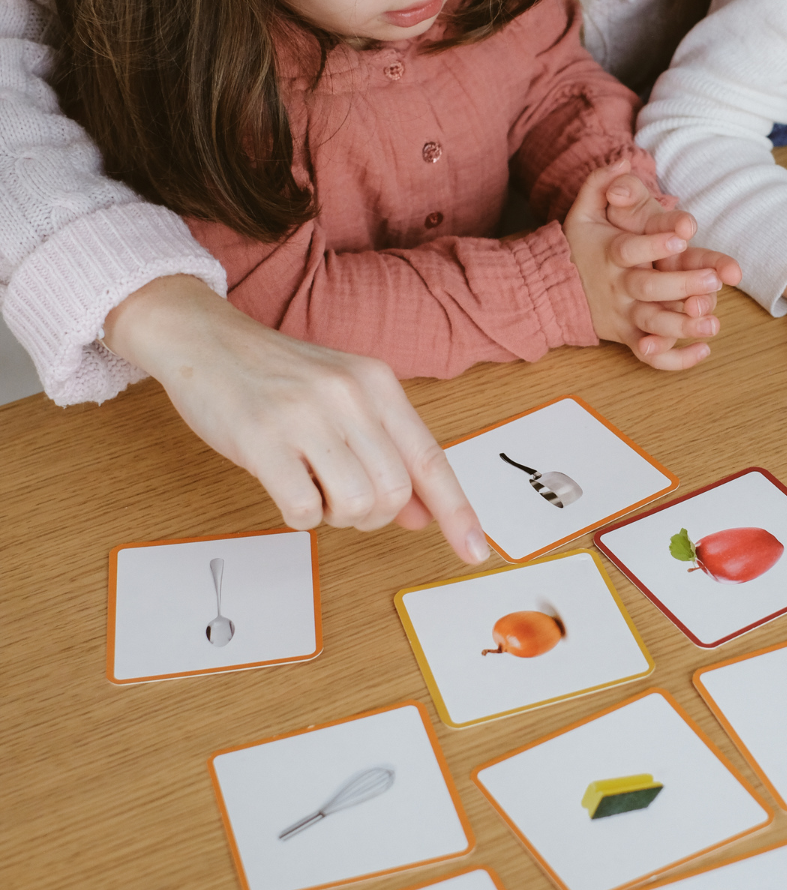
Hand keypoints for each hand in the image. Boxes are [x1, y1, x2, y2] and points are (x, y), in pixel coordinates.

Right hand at [104, 275, 488, 559]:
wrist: (206, 339)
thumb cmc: (279, 376)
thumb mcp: (345, 403)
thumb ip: (387, 454)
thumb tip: (422, 514)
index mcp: (379, 385)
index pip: (431, 459)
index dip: (457, 511)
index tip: (476, 550)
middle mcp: (350, 396)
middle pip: (395, 492)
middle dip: (375, 514)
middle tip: (344, 497)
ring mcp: (306, 415)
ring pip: (356, 506)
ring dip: (337, 516)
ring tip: (314, 486)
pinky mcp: (262, 438)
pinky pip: (305, 510)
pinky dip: (300, 516)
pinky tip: (286, 486)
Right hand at [563, 160, 734, 368]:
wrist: (553, 291)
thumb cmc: (580, 247)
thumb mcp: (582, 212)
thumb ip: (600, 184)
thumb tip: (621, 162)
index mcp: (610, 254)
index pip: (631, 248)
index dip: (655, 242)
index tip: (683, 233)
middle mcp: (618, 287)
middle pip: (648, 289)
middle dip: (681, 285)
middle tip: (713, 280)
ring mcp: (624, 315)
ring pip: (653, 326)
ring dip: (683, 326)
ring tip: (713, 321)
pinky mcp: (629, 337)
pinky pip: (651, 356)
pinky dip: (676, 360)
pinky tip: (703, 351)